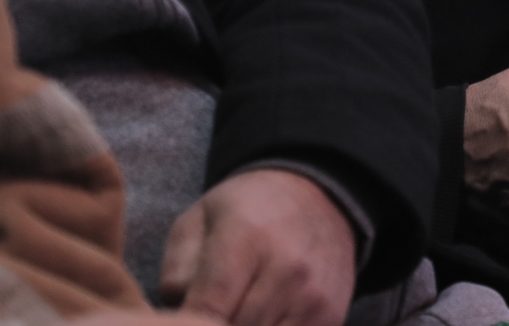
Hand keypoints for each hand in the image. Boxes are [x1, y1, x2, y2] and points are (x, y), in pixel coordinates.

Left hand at [159, 169, 355, 325]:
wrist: (319, 195)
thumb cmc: (247, 211)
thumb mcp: (199, 219)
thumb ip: (177, 271)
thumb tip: (177, 319)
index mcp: (247, 237)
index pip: (208, 309)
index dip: (187, 325)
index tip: (182, 321)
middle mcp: (288, 268)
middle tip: (209, 314)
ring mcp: (314, 295)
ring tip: (235, 312)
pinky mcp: (331, 315)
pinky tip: (262, 318)